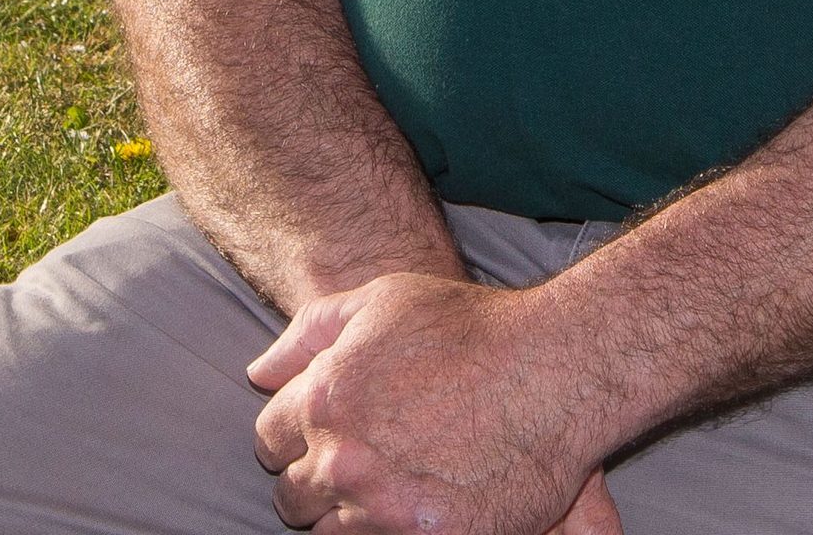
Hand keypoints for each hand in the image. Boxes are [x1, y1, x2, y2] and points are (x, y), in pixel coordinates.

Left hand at [248, 271, 619, 533]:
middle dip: (318, 481)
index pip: (270, 442)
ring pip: (332, 534)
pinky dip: (393, 533)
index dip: (296, 438)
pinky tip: (418, 508)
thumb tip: (259, 374)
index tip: (328, 436)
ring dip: (353, 514)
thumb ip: (309, 334)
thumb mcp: (380, 302)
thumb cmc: (468, 326)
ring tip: (393, 487)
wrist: (553, 367)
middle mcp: (343, 460)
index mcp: (322, 401)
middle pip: (294, 498)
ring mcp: (384, 509)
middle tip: (362, 467)